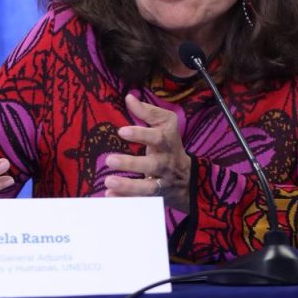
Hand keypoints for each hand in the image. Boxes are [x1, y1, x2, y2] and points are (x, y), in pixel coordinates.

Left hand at [103, 93, 190, 211]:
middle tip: (109, 160)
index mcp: (167, 142)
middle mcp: (165, 163)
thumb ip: (148, 112)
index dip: (141, 135)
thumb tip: (129, 97)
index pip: (157, 138)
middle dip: (131, 163)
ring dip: (128, 186)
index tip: (121, 131)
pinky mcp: (155, 196)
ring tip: (108, 182)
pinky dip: (125, 199)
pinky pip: (141, 200)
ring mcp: (162, 181)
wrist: (188, 178)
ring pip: (148, 187)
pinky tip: (109, 196)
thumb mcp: (165, 124)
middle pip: (152, 165)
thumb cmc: (169, 144)